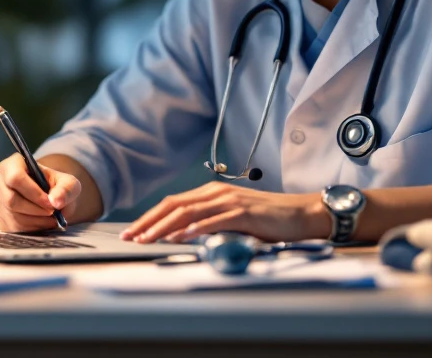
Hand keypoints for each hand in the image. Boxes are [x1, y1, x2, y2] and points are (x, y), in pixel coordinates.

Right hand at [0, 153, 81, 232]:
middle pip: (11, 200)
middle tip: (52, 213)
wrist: (51, 199)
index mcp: (14, 164)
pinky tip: (41, 223)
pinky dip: (30, 229)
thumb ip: (66, 189)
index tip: (50, 203)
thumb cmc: (58, 187)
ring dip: (35, 221)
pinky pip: (11, 228)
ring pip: (12, 216)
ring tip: (50, 219)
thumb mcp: (69, 184)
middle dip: (35, 210)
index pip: (15, 178)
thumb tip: (56, 201)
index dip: (33, 193)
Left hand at [119, 182, 329, 243]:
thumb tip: (182, 236)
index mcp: (210, 193)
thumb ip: (208, 224)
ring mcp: (229, 201)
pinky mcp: (243, 212)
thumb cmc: (266, 219)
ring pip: (188, 212)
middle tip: (131, 237)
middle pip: (173, 206)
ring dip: (165, 227)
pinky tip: (182, 236)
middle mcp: (215, 193)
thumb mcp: (231, 220)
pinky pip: (214, 220)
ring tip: (148, 238)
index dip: (149, 217)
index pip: (171, 204)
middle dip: (148, 222)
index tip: (132, 231)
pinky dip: (196, 228)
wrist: (300, 213)